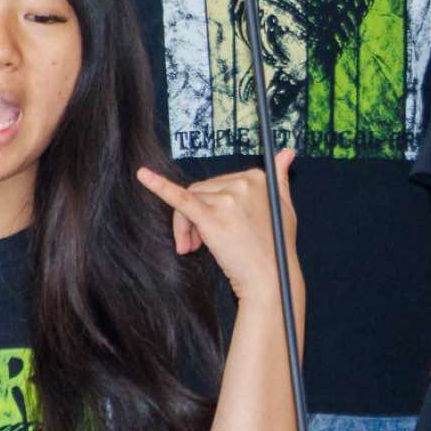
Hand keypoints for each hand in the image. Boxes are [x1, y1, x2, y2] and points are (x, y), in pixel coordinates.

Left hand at [136, 150, 296, 303]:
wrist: (271, 278)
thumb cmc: (276, 248)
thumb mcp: (285, 207)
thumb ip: (281, 176)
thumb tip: (286, 152)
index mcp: (258, 178)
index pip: (219, 182)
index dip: (213, 204)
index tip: (215, 225)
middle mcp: (243, 183)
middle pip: (201, 190)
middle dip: (196, 217)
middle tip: (200, 244)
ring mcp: (228, 199)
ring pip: (190, 201)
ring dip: (186, 226)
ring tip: (194, 248)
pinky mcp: (212, 218)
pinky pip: (180, 198)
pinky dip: (159, 186)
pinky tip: (143, 176)